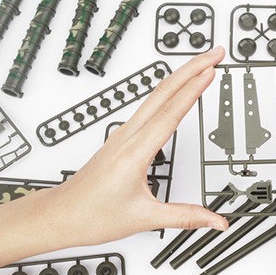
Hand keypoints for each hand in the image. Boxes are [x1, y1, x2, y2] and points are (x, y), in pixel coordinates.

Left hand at [46, 48, 229, 245]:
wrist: (61, 215)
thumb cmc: (91, 214)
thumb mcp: (145, 218)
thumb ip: (185, 216)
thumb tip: (215, 221)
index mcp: (134, 152)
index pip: (170, 113)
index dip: (193, 89)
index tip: (211, 71)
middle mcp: (127, 136)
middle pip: (163, 91)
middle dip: (192, 67)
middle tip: (215, 53)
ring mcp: (123, 134)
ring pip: (155, 94)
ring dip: (181, 75)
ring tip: (202, 65)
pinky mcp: (121, 137)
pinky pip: (148, 105)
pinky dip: (168, 91)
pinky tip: (176, 89)